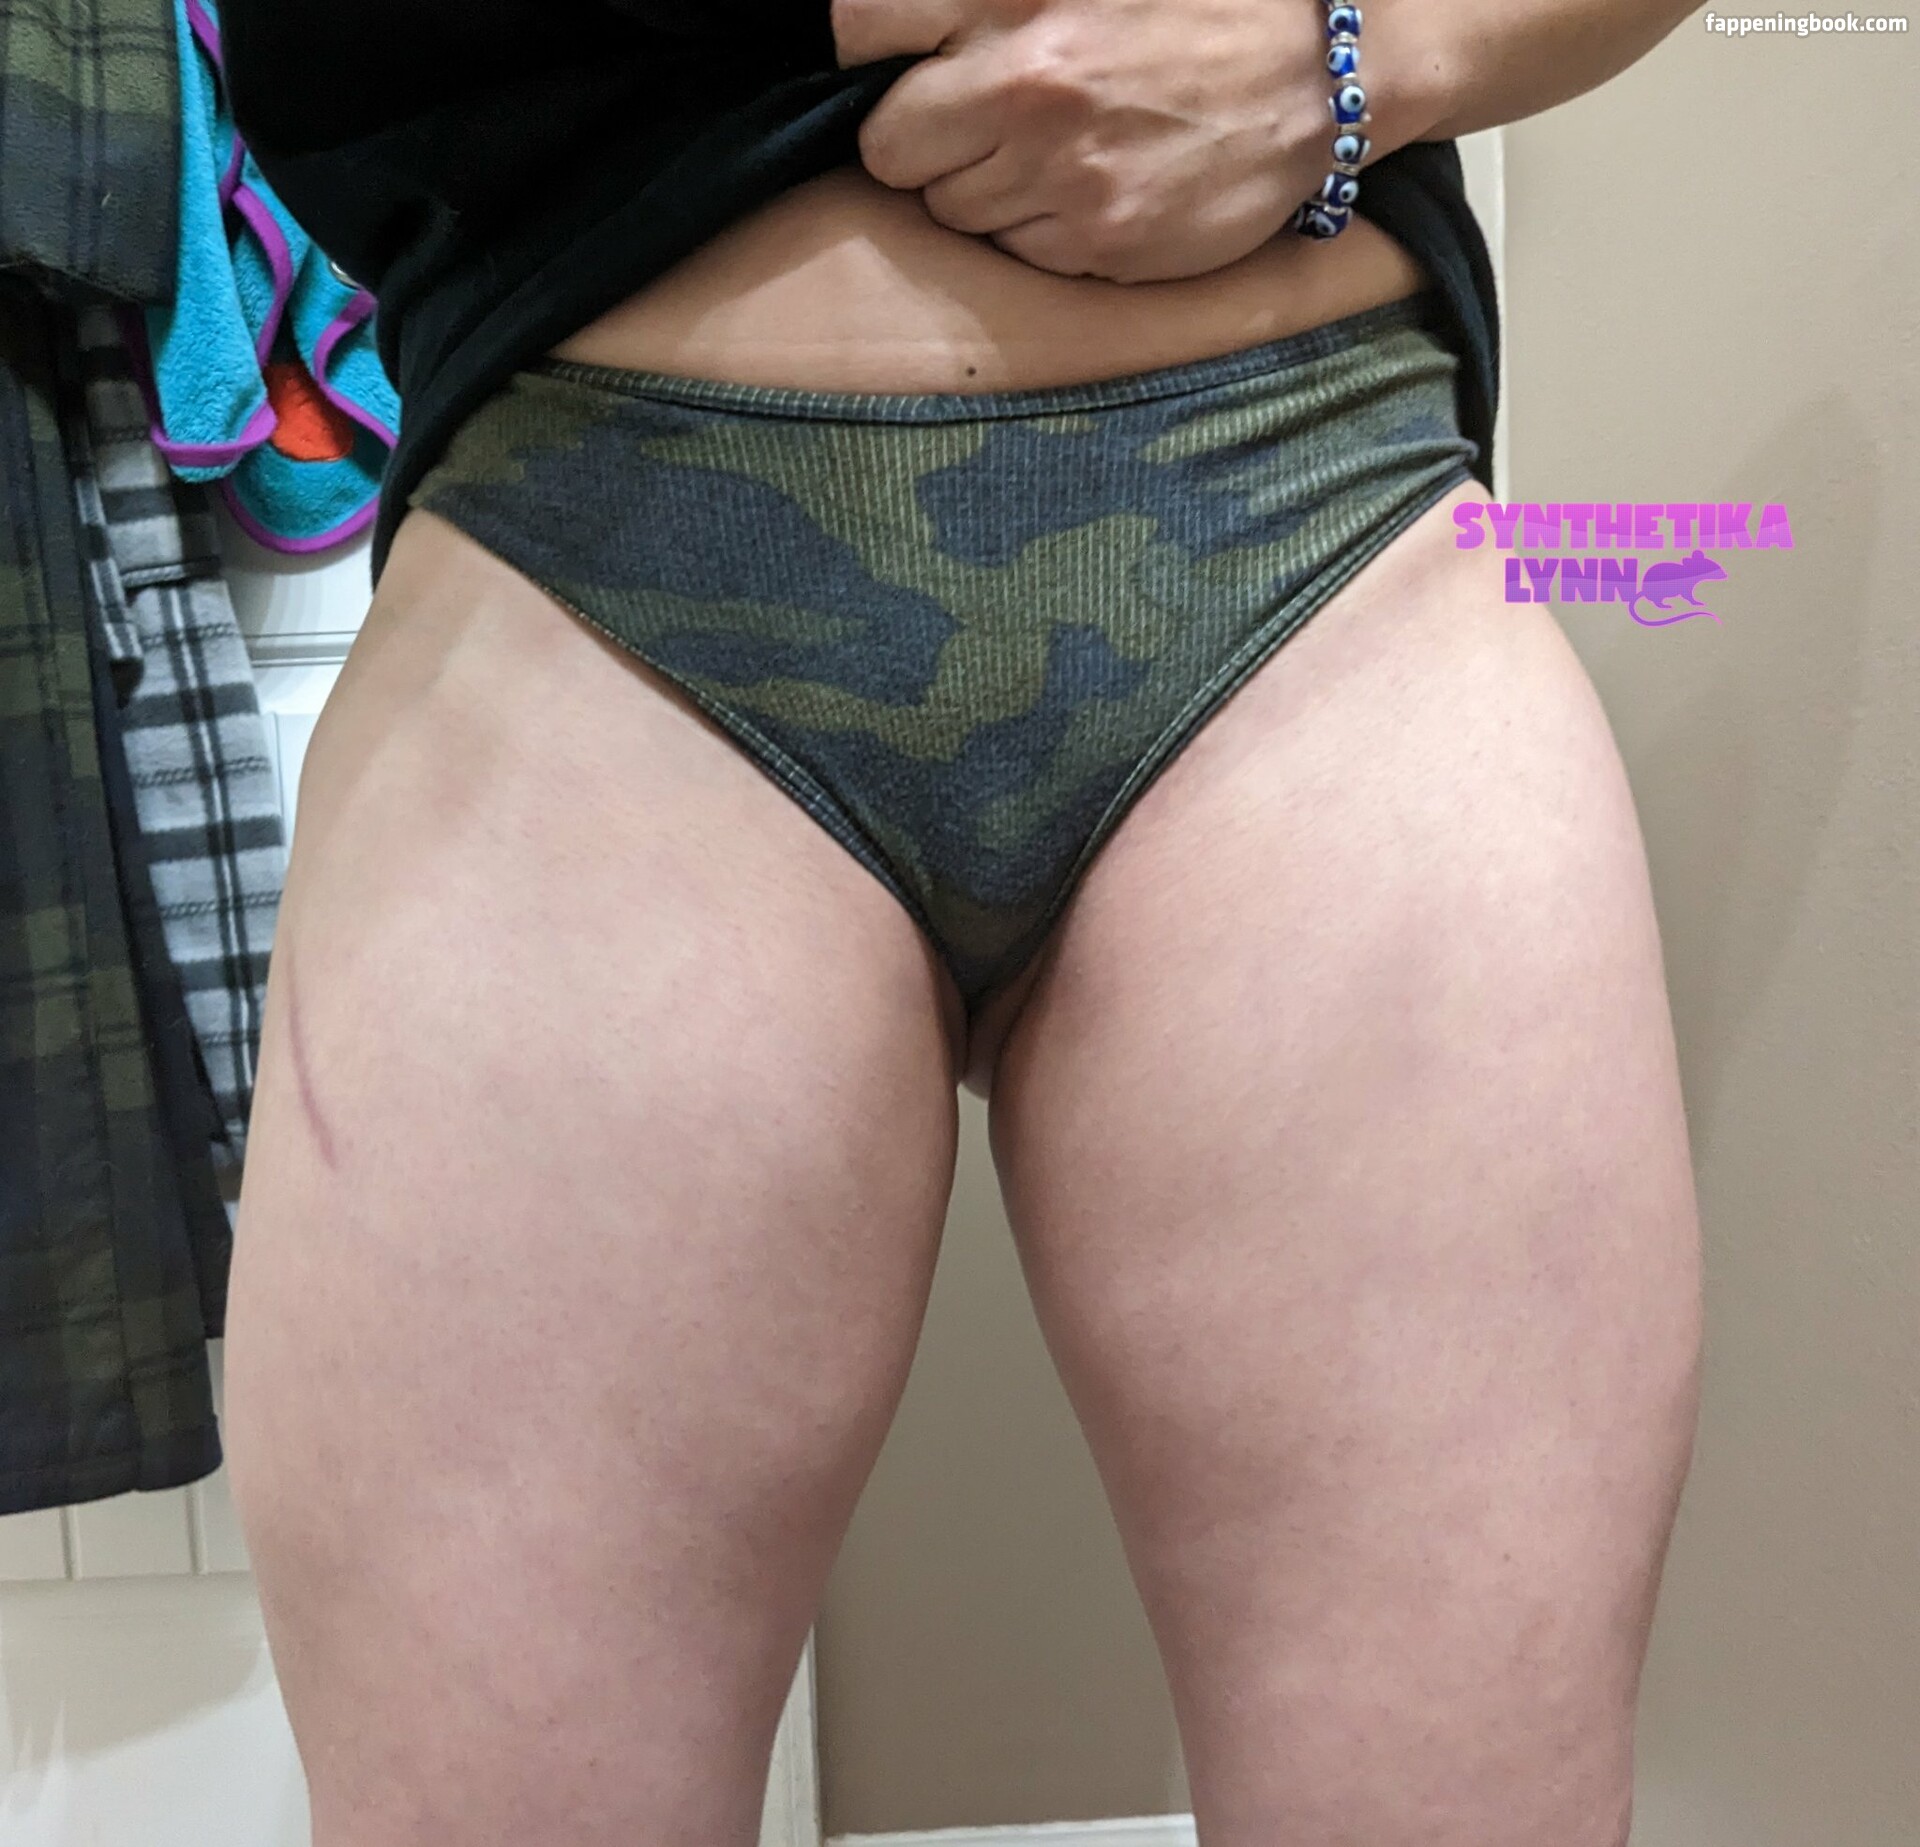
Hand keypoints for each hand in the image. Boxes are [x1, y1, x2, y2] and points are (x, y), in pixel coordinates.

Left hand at [831, 0, 1386, 281]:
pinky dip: (1042, 228)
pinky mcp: (1095, 241)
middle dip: (921, 139)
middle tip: (980, 119)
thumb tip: (876, 23)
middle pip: (888, 145)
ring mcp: (1059, 171)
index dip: (858, 50)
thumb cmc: (1197, 6)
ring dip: (985, 188)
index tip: (890, 66)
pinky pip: (1016, 250)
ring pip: (951, 209)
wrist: (1321, 73)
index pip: (856, 23)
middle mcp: (1023, 81)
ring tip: (1058, 148)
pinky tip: (1097, 185)